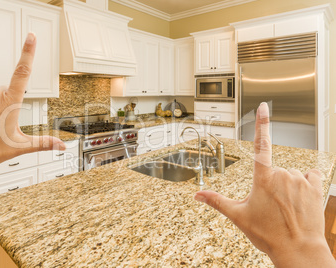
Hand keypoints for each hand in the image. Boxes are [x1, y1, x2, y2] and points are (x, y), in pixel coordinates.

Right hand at [194, 103, 334, 266]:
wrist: (298, 250)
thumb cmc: (268, 234)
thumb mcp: (238, 216)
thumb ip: (216, 201)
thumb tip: (197, 194)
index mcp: (262, 178)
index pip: (260, 143)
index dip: (261, 123)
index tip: (263, 106)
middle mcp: (282, 174)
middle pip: (273, 169)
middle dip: (270, 183)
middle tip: (270, 206)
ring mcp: (300, 180)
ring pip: (290, 174)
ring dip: (287, 185)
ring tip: (285, 207)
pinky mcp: (315, 187)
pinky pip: (310, 176)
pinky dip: (305, 183)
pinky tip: (301, 198)